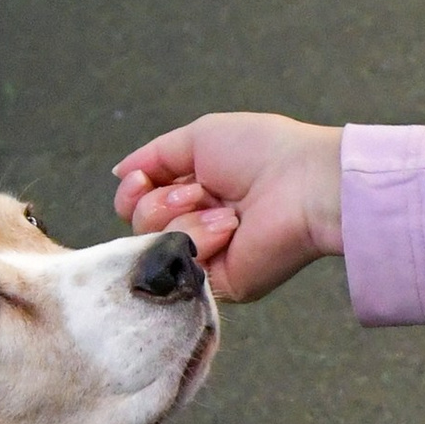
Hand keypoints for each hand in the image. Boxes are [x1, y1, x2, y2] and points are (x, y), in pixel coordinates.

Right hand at [111, 112, 343, 302]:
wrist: (304, 183)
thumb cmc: (263, 152)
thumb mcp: (198, 138)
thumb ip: (155, 157)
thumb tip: (119, 172)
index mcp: (194, 193)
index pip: (138, 205)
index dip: (132, 194)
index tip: (143, 181)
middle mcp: (197, 226)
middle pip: (137, 228)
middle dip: (157, 205)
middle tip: (197, 192)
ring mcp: (206, 258)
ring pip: (151, 248)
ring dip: (180, 219)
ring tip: (222, 210)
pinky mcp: (217, 285)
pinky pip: (179, 267)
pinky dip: (198, 239)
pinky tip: (227, 229)